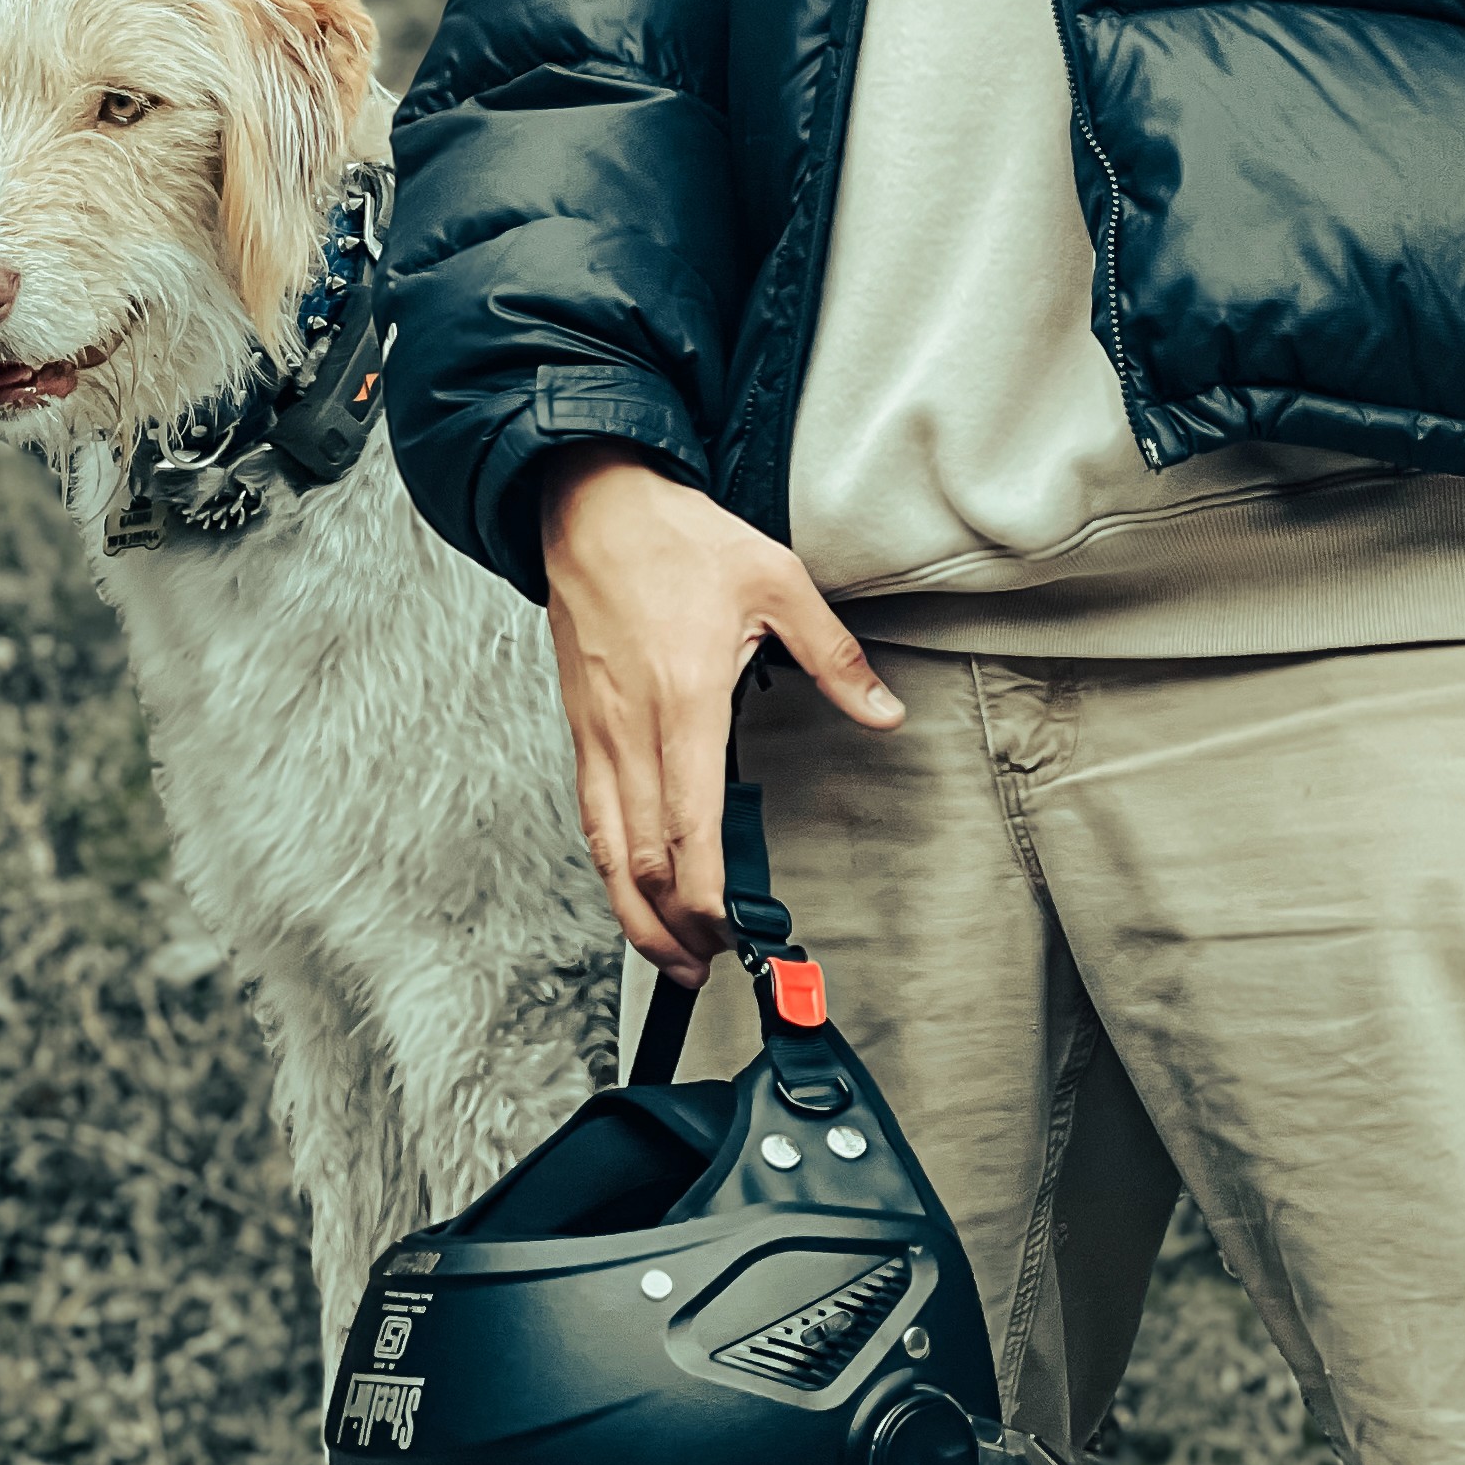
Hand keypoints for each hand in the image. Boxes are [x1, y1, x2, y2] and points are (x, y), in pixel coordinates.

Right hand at [536, 449, 903, 980]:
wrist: (590, 501)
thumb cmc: (678, 537)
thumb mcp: (777, 580)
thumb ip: (834, 658)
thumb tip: (885, 713)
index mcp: (686, 698)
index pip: (690, 827)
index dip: (705, 897)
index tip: (729, 935)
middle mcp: (633, 727)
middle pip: (642, 858)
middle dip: (672, 925)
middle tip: (707, 963)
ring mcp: (598, 729)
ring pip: (605, 847)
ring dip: (633, 911)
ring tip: (667, 954)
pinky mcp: (579, 724)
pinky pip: (588, 811)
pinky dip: (607, 863)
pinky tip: (631, 885)